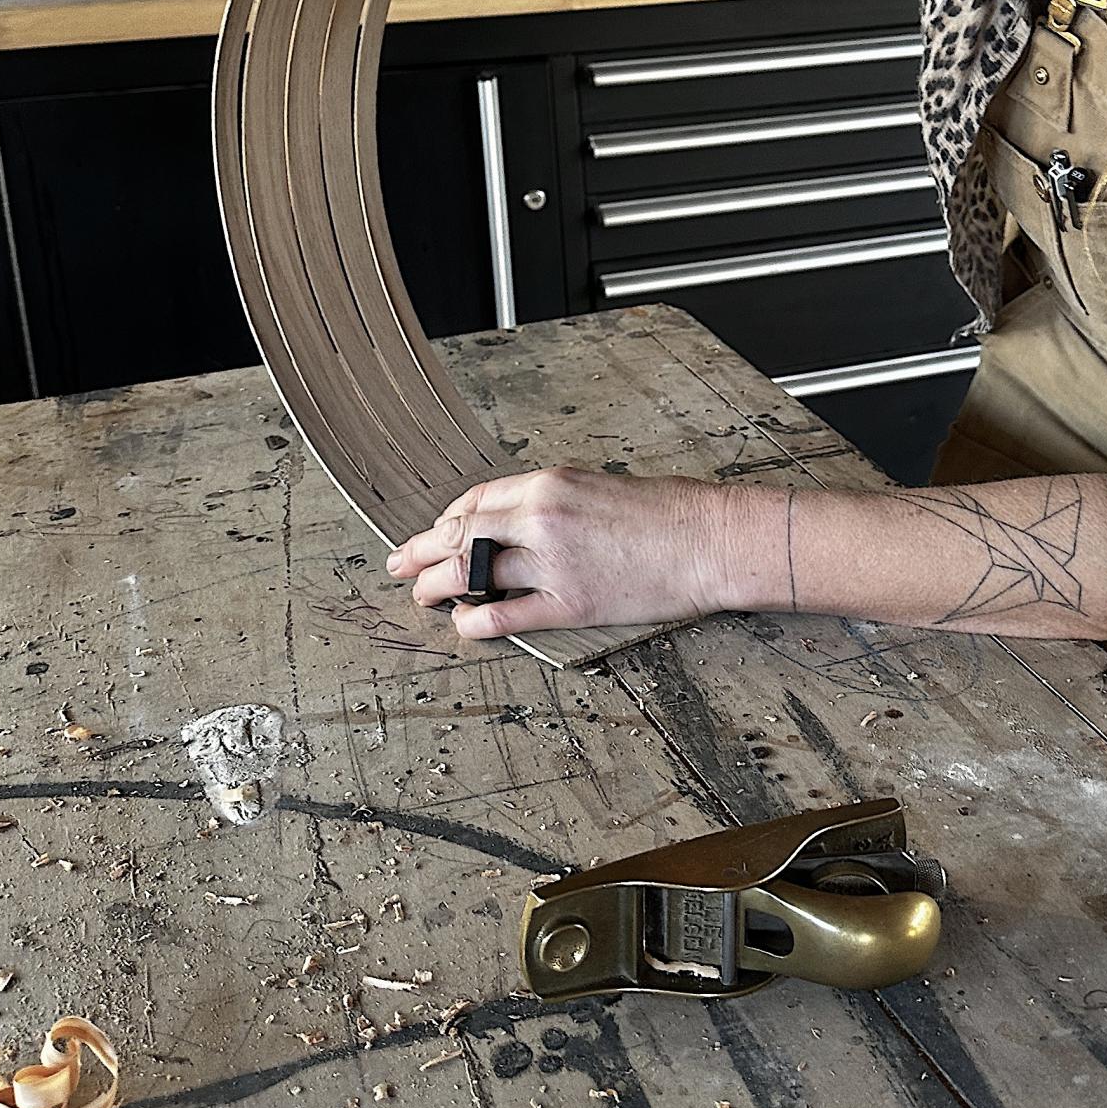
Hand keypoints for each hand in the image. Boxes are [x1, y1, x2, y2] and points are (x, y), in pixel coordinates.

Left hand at [388, 467, 741, 639]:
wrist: (707, 540)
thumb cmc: (666, 512)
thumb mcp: (597, 486)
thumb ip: (550, 502)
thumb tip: (514, 524)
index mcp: (548, 483)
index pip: (475, 501)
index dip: (445, 521)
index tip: (434, 534)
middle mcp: (540, 518)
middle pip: (458, 535)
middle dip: (420, 552)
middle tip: (399, 564)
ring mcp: (551, 563)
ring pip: (469, 575)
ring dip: (435, 587)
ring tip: (422, 596)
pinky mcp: (568, 604)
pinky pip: (503, 616)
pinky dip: (474, 622)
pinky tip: (464, 624)